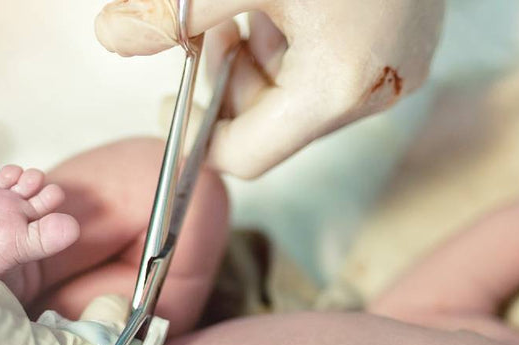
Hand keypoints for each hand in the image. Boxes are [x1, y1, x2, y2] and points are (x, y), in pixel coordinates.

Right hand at [0, 161, 78, 303]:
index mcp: (31, 222)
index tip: (49, 195)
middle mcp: (15, 209)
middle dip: (31, 178)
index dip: (51, 194)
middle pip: (30, 183)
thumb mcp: (20, 251)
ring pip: (9, 176)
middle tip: (27, 185)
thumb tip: (74, 226)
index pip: (49, 199)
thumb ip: (45, 238)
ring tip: (7, 180)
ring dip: (11, 172)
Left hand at [95, 0, 444, 177]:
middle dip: (227, 82)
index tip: (168, 103)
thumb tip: (113, 37)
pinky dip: (293, 44)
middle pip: (271, 125)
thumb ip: (174, 11)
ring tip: (250, 7)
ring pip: (297, 95)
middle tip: (205, 31)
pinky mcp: (405, 46)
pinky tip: (286, 3)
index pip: (246, 156)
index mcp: (336, 89)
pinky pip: (329, 67)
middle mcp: (373, 93)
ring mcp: (396, 71)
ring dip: (258, 58)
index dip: (197, 136)